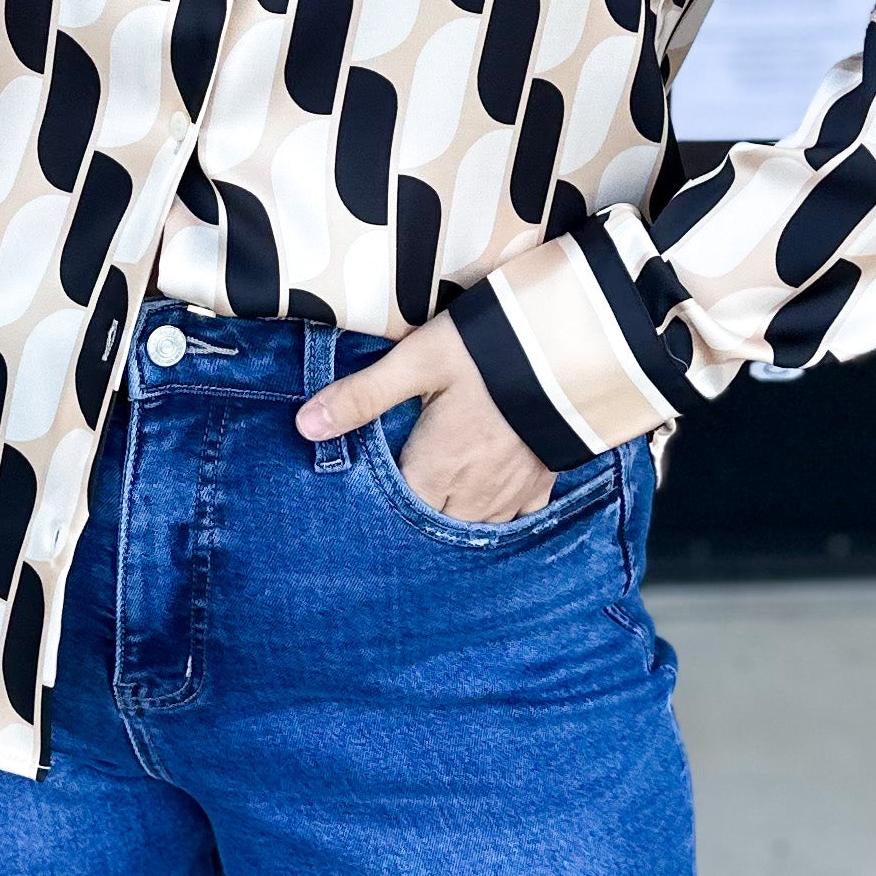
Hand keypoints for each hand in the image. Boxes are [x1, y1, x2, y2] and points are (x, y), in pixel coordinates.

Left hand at [296, 311, 559, 522]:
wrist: (570, 347)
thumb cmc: (488, 350)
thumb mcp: (418, 362)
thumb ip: (363, 396)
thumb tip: (305, 426)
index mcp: (437, 469)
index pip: (397, 515)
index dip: (378, 514)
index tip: (364, 508)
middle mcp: (474, 492)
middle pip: (433, 525)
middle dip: (414, 519)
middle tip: (397, 504)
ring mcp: (512, 491)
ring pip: (474, 528)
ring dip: (453, 521)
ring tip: (436, 505)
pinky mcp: (542, 481)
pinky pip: (518, 519)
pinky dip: (499, 518)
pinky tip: (487, 507)